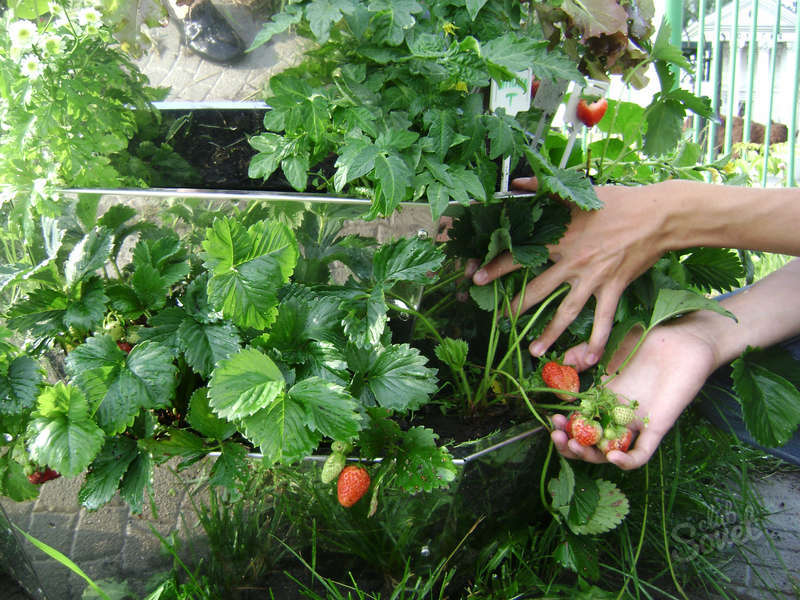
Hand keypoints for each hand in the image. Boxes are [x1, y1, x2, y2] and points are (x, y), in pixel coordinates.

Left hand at [469, 178, 671, 366]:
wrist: (658, 215)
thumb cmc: (619, 201)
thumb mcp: (579, 194)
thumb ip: (544, 189)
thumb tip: (517, 182)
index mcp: (561, 239)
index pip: (521, 255)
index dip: (497, 267)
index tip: (477, 278)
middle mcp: (573, 262)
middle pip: (538, 289)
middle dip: (516, 307)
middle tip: (498, 322)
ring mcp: (593, 278)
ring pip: (566, 311)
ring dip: (549, 333)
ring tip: (533, 351)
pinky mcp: (614, 288)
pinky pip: (603, 320)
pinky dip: (596, 341)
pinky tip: (588, 361)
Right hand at [551, 318, 718, 468]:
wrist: (681, 339)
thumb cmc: (645, 339)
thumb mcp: (604, 346)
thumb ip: (579, 356)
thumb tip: (558, 373)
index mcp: (603, 401)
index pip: (578, 424)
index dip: (563, 427)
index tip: (552, 419)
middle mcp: (617, 416)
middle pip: (589, 443)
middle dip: (569, 445)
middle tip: (556, 435)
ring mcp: (636, 424)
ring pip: (609, 453)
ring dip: (588, 455)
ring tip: (573, 445)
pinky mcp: (657, 427)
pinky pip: (641, 454)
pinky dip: (625, 461)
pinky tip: (610, 456)